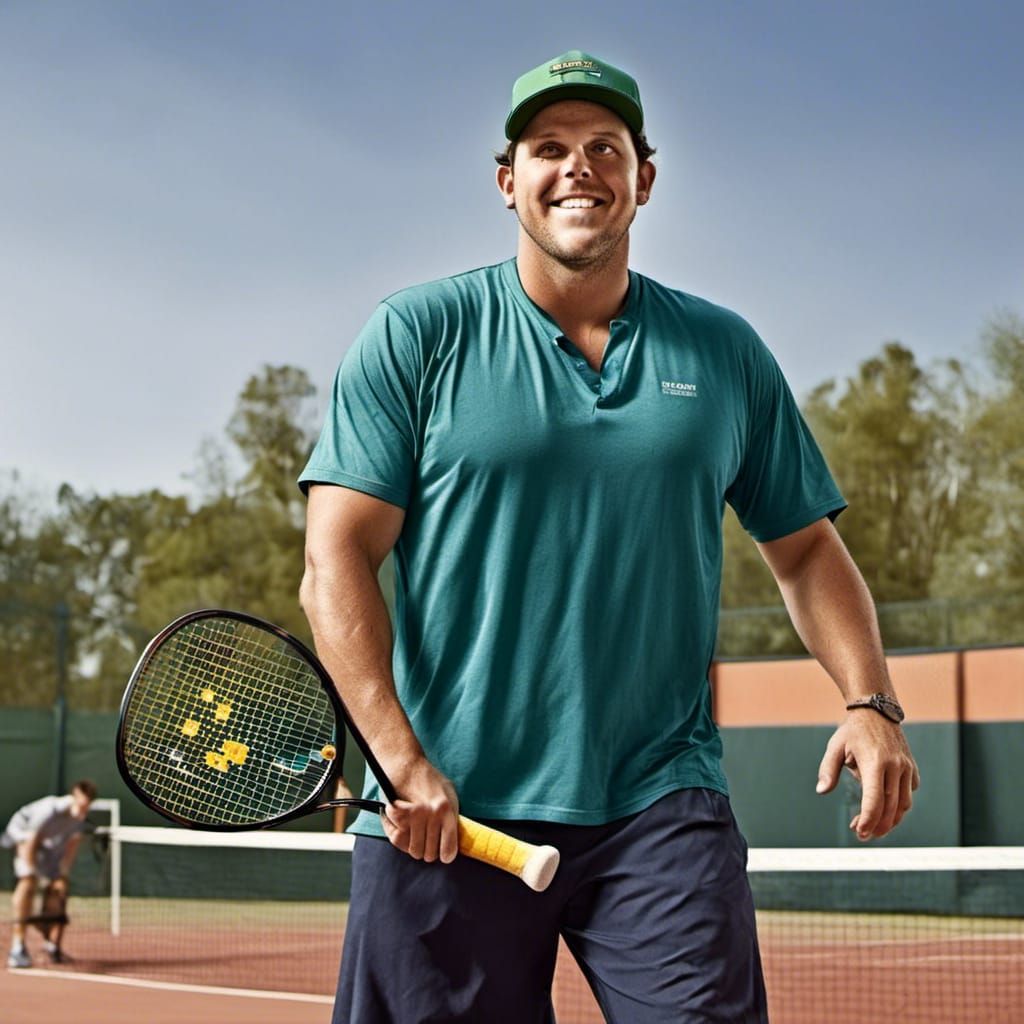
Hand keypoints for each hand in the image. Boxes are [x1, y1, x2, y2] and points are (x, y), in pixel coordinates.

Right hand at [380, 757, 459, 863]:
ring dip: (410, 844)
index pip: (449, 849)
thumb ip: (452, 818)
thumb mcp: (449, 795)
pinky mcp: (399, 813)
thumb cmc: (429, 780)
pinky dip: (395, 834)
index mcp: (448, 810)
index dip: (444, 855)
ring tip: (411, 832)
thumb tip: (455, 843)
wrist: (407, 765)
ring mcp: (415, 815)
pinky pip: (397, 839)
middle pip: (429, 854)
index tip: (441, 853)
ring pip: (413, 850)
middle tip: (423, 839)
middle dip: (426, 850)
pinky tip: (399, 825)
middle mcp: (433, 814)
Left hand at [816, 711, 919, 840]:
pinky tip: (883, 809)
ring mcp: (907, 768)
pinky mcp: (912, 769)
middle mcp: (895, 766)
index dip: (869, 819)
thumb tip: (822, 791)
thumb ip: (828, 769)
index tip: (860, 832)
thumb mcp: (835, 746)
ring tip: (872, 828)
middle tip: (862, 835)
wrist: (877, 711)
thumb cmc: (852, 731)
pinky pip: (908, 795)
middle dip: (878, 826)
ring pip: (904, 804)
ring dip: (890, 821)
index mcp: (875, 761)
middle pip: (891, 807)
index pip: (875, 799)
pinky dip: (898, 807)